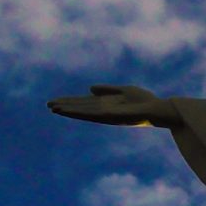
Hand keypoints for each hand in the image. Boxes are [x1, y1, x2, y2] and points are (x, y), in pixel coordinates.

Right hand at [48, 84, 181, 126]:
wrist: (158, 109)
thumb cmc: (144, 101)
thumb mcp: (124, 91)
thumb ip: (107, 90)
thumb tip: (90, 88)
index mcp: (106, 105)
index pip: (84, 103)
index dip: (70, 102)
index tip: (56, 102)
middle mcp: (104, 111)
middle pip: (81, 108)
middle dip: (65, 106)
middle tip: (48, 106)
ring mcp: (107, 115)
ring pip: (83, 112)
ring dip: (69, 110)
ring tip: (53, 108)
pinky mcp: (111, 116)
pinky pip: (92, 114)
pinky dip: (80, 112)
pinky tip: (70, 110)